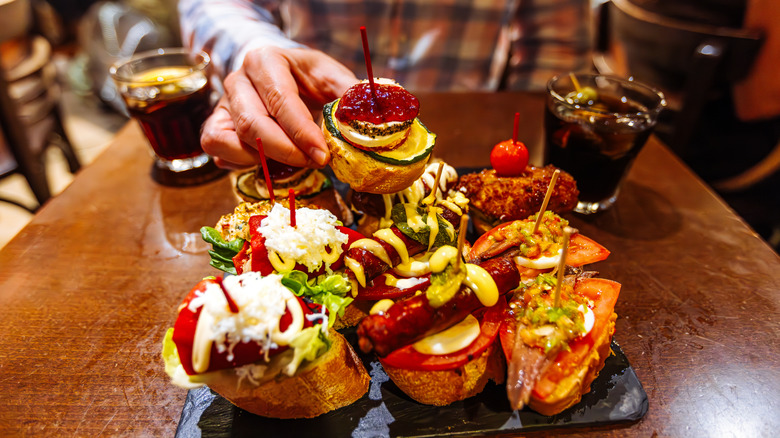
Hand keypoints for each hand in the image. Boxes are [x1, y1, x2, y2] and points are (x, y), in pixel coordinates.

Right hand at [201, 47, 357, 168]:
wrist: (283, 78)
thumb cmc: (309, 80)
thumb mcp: (332, 78)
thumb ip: (350, 96)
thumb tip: (372, 116)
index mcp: (266, 61)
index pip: (280, 100)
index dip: (302, 132)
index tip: (323, 155)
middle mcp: (237, 80)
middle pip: (253, 125)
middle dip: (287, 152)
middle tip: (316, 163)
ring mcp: (223, 105)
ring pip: (232, 141)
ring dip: (266, 160)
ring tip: (297, 161)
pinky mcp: (215, 127)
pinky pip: (219, 151)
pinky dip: (242, 163)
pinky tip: (270, 162)